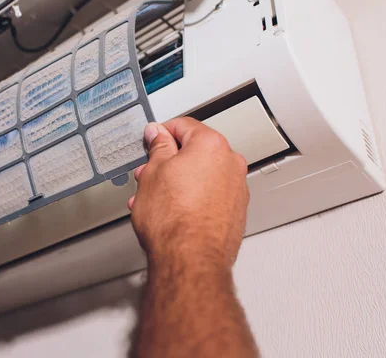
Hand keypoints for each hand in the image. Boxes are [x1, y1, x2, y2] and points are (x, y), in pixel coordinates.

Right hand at [129, 117, 248, 268]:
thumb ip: (158, 147)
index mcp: (212, 145)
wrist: (190, 260)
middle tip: (149, 174)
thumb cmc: (173, 221)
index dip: (161, 133)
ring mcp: (236, 188)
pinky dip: (193, 198)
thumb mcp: (153, 172)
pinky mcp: (235, 211)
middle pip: (195, 152)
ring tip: (155, 199)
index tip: (152, 141)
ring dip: (178, 182)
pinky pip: (211, 195)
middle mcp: (231, 163)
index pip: (184, 126)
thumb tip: (158, 135)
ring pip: (202, 176)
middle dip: (169, 162)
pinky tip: (173, 211)